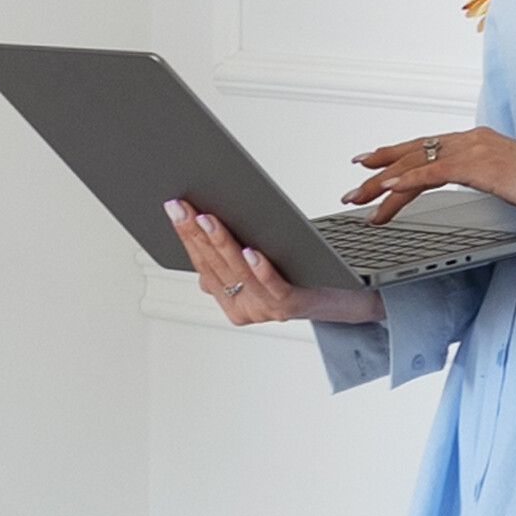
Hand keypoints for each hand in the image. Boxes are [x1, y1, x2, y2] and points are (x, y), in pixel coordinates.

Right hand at [172, 201, 359, 325]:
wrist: (341, 300)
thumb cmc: (299, 276)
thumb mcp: (258, 268)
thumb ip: (230, 261)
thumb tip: (200, 234)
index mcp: (230, 301)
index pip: (202, 265)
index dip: (186, 236)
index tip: (174, 209)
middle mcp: (244, 307)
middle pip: (216, 266)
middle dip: (195, 233)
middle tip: (182, 207)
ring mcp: (266, 308)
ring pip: (238, 273)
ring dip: (221, 244)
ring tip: (208, 220)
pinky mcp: (291, 305)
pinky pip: (272, 287)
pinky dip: (260, 269)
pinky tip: (250, 251)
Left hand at [344, 127, 515, 226]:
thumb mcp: (511, 182)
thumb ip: (489, 179)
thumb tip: (478, 187)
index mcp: (478, 142)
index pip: (427, 149)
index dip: (396, 156)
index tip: (373, 166)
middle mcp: (472, 139)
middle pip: (413, 152)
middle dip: (379, 167)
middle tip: (353, 182)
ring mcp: (476, 149)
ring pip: (416, 162)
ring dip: (382, 180)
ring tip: (359, 196)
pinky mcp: (481, 166)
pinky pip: (433, 173)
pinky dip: (405, 181)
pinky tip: (387, 189)